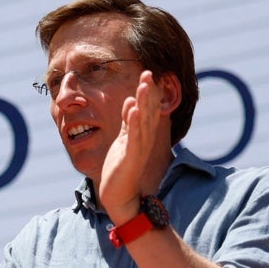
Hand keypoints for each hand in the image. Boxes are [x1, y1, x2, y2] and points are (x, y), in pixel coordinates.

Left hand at [99, 70, 160, 219]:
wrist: (119, 194)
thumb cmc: (121, 167)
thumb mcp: (124, 140)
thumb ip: (128, 122)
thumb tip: (131, 102)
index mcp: (142, 134)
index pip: (147, 109)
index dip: (148, 92)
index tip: (148, 74)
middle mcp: (144, 138)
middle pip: (149, 111)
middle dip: (148, 92)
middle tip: (149, 73)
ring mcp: (138, 147)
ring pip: (143, 121)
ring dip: (144, 102)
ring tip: (144, 85)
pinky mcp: (131, 156)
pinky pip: (134, 137)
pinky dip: (134, 123)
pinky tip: (134, 110)